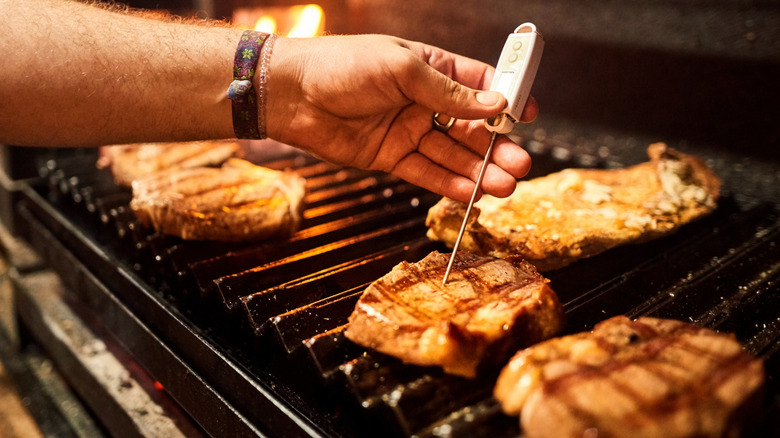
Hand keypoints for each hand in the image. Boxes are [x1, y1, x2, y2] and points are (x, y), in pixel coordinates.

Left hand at [266, 35, 537, 201]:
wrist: (291, 95)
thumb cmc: (341, 66)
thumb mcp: (401, 70)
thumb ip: (449, 91)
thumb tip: (496, 102)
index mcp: (432, 68)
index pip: (480, 84)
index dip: (506, 99)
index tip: (527, 116)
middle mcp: (425, 101)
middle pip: (471, 128)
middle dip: (497, 147)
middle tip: (520, 164)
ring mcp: (409, 131)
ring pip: (452, 155)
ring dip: (479, 171)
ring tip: (504, 186)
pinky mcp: (391, 157)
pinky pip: (427, 173)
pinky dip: (449, 184)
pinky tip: (472, 193)